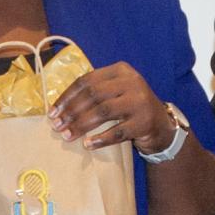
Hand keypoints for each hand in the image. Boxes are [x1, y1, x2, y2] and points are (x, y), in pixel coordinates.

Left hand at [47, 62, 172, 152]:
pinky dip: (101, 138)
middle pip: (94, 95)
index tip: (53, 112)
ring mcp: (140, 102)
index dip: (67, 96)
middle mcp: (132, 82)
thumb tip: (60, 107)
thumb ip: (95, 91)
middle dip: (72, 111)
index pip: (87, 80)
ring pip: (104, 112)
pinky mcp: (144, 122)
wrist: (161, 124)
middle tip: (57, 126)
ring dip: (82, 125)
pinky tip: (88, 144)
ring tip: (68, 136)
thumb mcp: (116, 91)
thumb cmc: (131, 107)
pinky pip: (118, 132)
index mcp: (121, 70)